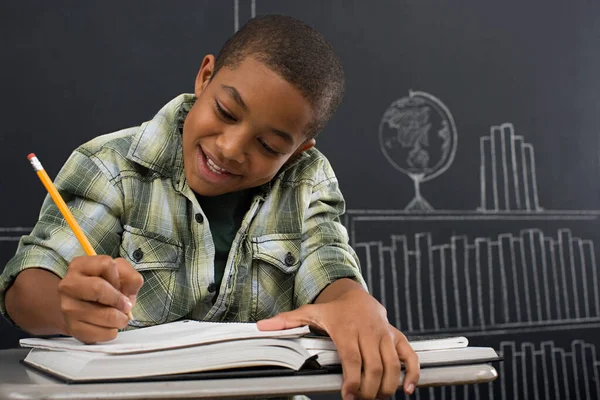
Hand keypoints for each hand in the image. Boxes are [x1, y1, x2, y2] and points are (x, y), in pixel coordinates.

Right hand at [57, 255, 142, 343]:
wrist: (81, 307)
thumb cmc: (104, 286)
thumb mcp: (119, 273)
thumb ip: (130, 277)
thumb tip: (128, 298)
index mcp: (80, 265)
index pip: (106, 265)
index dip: (118, 277)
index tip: (118, 286)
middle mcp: (68, 285)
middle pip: (99, 289)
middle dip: (119, 300)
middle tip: (126, 307)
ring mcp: (67, 307)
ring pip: (103, 315)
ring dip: (119, 319)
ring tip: (120, 318)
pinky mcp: (71, 328)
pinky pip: (99, 333)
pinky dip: (111, 332)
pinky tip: (109, 326)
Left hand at [258, 287, 418, 398]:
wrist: (355, 294)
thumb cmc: (331, 310)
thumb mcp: (308, 312)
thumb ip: (286, 322)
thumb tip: (262, 327)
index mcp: (346, 327)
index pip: (352, 357)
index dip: (352, 379)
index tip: (347, 396)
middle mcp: (368, 330)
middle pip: (373, 365)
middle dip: (368, 389)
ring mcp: (384, 333)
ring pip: (392, 364)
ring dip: (387, 387)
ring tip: (377, 399)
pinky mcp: (396, 336)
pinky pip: (409, 355)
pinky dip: (412, 373)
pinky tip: (409, 389)